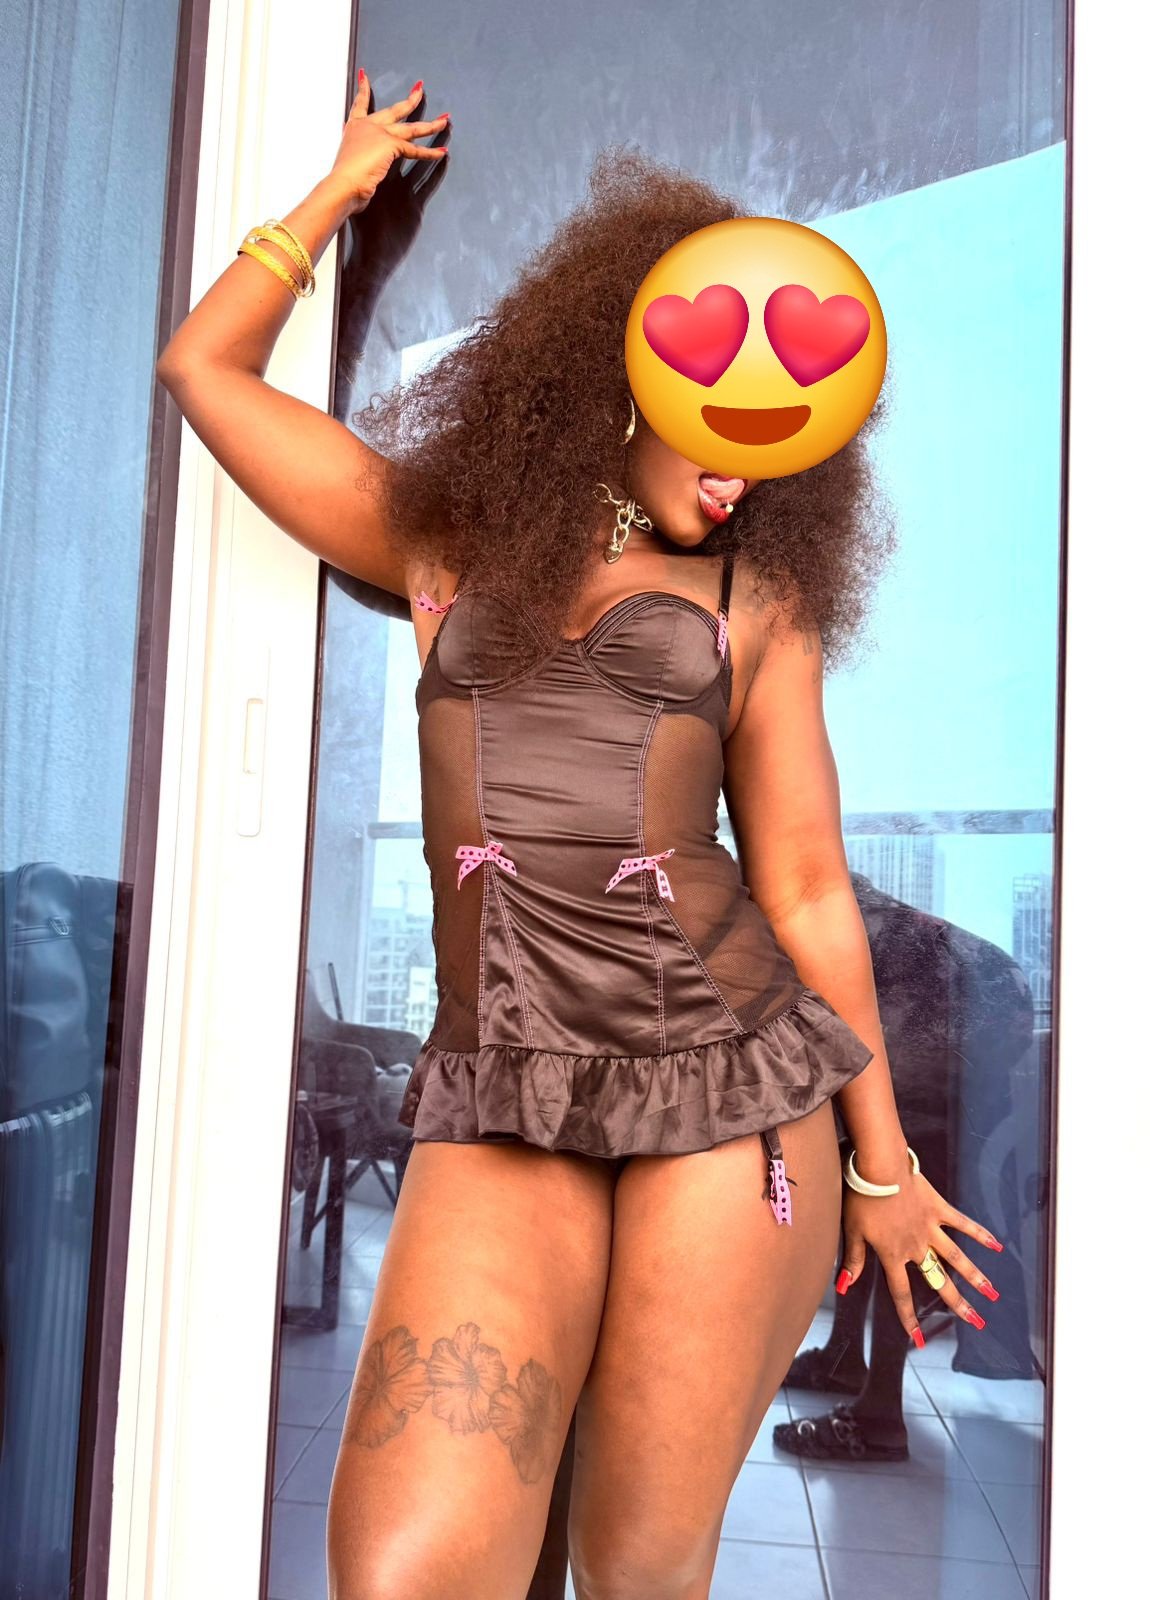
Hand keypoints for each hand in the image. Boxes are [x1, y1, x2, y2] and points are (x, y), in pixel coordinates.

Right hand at [331, 70, 448, 217]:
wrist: (343, 183)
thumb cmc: (343, 178)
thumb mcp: (350, 164)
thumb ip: (359, 162)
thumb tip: (364, 175)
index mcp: (355, 128)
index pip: (360, 104)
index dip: (363, 89)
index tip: (364, 76)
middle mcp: (368, 126)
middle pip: (394, 110)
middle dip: (411, 100)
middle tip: (420, 89)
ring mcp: (381, 134)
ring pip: (412, 128)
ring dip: (431, 124)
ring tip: (444, 120)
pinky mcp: (392, 145)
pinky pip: (415, 150)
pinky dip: (430, 153)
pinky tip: (441, 152)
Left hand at [838, 1155, 1003, 1344]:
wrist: (879, 1167)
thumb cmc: (861, 1197)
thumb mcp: (852, 1229)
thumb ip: (853, 1259)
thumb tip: (845, 1286)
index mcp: (893, 1254)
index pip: (901, 1293)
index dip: (909, 1317)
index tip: (919, 1338)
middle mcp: (916, 1246)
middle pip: (939, 1280)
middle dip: (957, 1303)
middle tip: (976, 1322)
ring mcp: (930, 1227)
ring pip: (957, 1257)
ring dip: (975, 1276)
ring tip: (992, 1293)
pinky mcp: (938, 1208)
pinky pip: (962, 1223)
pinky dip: (979, 1233)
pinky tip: (996, 1245)